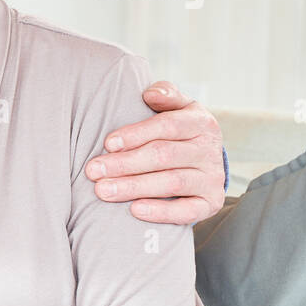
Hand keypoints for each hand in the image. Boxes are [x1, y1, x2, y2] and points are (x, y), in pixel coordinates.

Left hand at [84, 82, 225, 225]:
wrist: (203, 161)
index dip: (136, 134)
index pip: (167, 126)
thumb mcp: (176, 108)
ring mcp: (212, 178)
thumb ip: (165, 95)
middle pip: (164, 156)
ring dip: (134, 187)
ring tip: (103, 191)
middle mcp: (209, 150)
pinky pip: (188, 211)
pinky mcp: (210, 203)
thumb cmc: (176, 131)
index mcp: (200, 122)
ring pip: (172, 183)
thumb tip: (150, 93)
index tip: (107, 143)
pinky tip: (135, 210)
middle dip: (125, 164)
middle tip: (93, 171)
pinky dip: (161, 212)